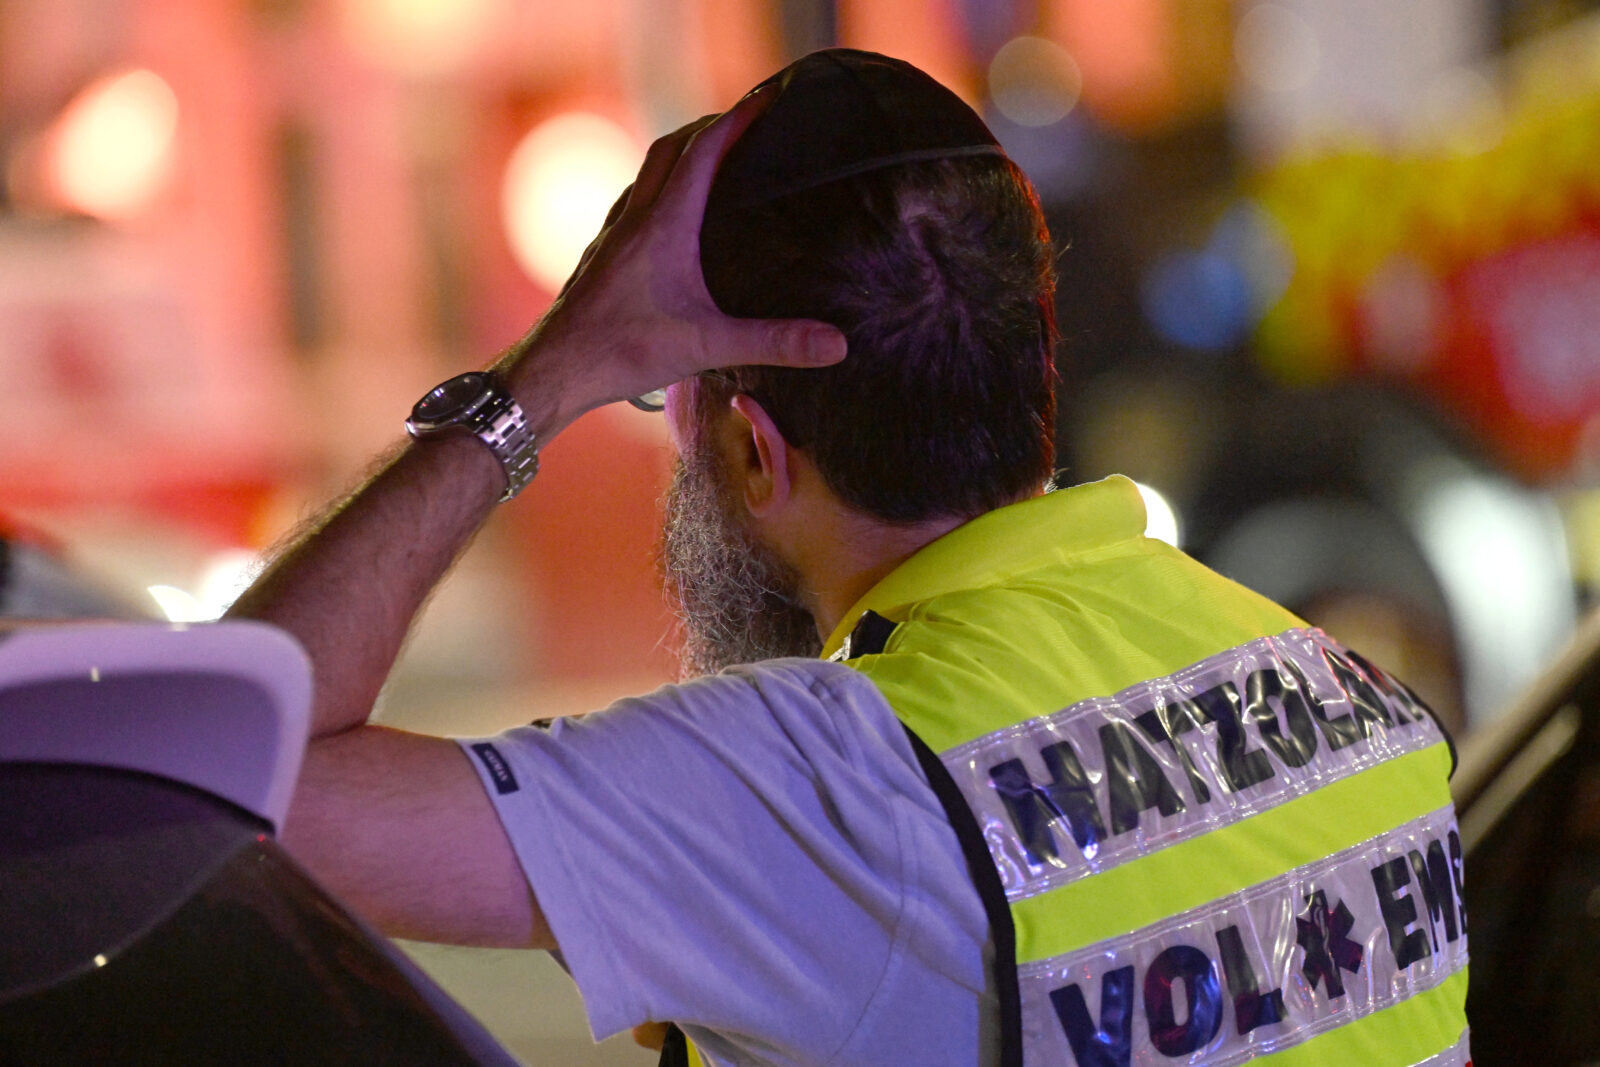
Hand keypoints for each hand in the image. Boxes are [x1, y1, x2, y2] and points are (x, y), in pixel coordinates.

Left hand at [498, 88, 847, 433]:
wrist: (554, 370)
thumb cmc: (622, 352)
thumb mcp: (709, 346)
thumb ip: (775, 342)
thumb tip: (836, 344)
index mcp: (664, 223)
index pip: (704, 150)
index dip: (738, 120)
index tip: (766, 99)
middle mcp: (635, 219)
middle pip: (672, 148)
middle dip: (710, 127)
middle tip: (744, 123)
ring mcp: (613, 236)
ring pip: (647, 174)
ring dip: (679, 155)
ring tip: (710, 160)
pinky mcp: (601, 259)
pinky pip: (631, 206)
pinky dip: (656, 192)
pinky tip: (666, 218)